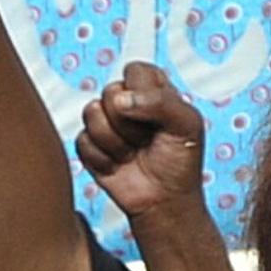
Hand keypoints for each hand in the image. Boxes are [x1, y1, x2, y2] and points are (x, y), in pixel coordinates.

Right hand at [77, 61, 212, 224]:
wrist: (164, 200)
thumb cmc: (181, 162)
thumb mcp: (187, 125)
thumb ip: (160, 102)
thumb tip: (119, 100)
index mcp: (152, 88)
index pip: (135, 70)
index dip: (141, 91)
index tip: (156, 115)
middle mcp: (126, 102)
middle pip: (109, 91)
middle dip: (130, 122)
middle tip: (147, 139)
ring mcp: (105, 123)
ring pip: (91, 114)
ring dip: (117, 141)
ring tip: (134, 152)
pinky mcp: (88, 145)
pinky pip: (82, 141)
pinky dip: (104, 158)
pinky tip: (120, 164)